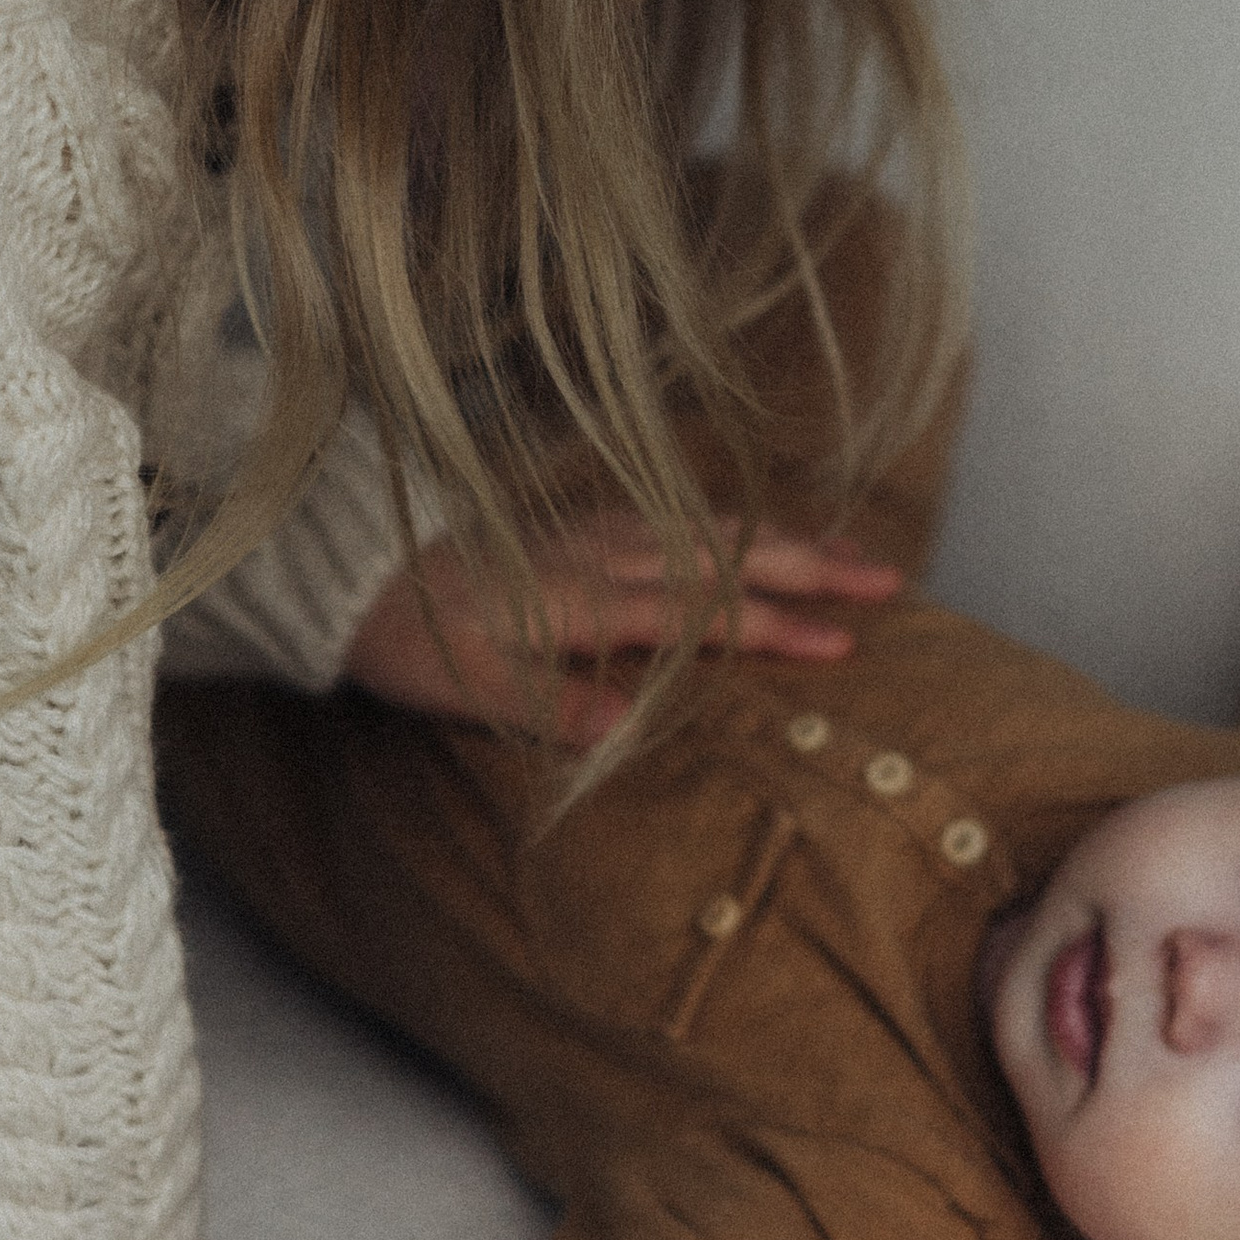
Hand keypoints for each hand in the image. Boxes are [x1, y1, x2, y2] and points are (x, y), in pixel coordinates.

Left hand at [341, 512, 900, 744]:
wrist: (349, 566)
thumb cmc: (408, 634)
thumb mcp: (468, 682)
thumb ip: (550, 701)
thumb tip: (626, 727)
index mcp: (586, 595)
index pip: (701, 611)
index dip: (775, 626)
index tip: (843, 644)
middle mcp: (603, 551)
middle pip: (728, 553)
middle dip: (814, 564)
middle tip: (890, 579)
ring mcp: (594, 528)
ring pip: (711, 526)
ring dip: (786, 537)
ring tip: (854, 552)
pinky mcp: (579, 520)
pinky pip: (676, 513)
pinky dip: (735, 521)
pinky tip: (756, 529)